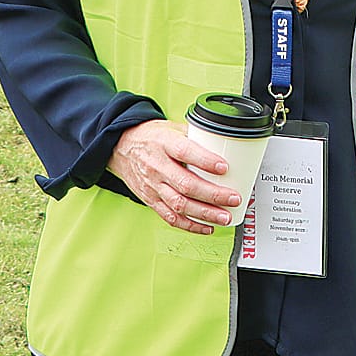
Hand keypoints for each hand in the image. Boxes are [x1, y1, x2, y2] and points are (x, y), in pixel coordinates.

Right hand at [109, 119, 239, 232]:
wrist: (122, 148)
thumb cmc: (151, 138)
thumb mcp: (172, 128)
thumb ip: (196, 136)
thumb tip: (225, 143)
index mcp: (164, 144)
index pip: (185, 152)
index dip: (205, 161)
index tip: (224, 167)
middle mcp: (157, 167)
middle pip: (186, 184)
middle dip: (213, 195)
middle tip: (233, 198)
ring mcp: (153, 186)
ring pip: (179, 204)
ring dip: (205, 214)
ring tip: (224, 217)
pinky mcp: (150, 200)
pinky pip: (170, 217)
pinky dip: (190, 225)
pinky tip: (207, 227)